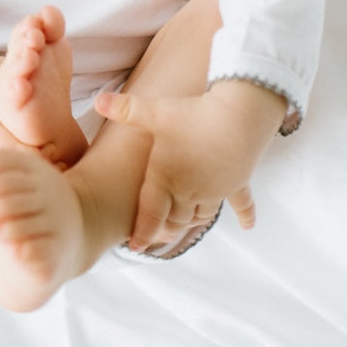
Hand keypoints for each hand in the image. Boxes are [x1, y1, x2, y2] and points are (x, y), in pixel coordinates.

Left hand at [96, 80, 285, 251]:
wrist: (238, 115)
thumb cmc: (194, 115)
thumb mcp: (156, 112)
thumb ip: (125, 108)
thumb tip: (98, 100)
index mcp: (166, 178)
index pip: (151, 214)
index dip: (143, 233)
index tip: (136, 246)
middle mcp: (189, 191)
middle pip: (176, 220)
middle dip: (166, 229)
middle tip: (158, 235)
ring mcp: (215, 190)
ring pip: (202, 216)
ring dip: (193, 221)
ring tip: (185, 224)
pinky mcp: (237, 183)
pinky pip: (241, 204)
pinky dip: (245, 215)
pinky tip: (248, 226)